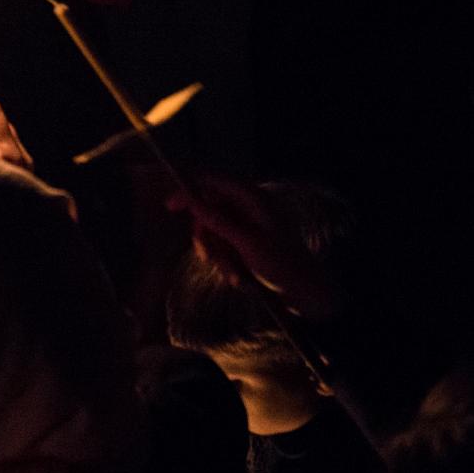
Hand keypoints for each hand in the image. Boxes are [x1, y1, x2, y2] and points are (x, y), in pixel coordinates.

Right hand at [171, 176, 347, 321]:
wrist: (304, 291)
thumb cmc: (281, 263)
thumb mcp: (246, 242)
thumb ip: (217, 220)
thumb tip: (192, 201)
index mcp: (252, 197)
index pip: (213, 180)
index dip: (189, 190)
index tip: (170, 206)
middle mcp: (247, 206)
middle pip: (208, 209)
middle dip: (206, 235)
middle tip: (206, 256)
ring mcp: (246, 223)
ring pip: (212, 230)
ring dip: (217, 254)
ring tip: (232, 275)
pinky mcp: (244, 240)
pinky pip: (221, 245)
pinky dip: (225, 261)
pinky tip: (238, 277)